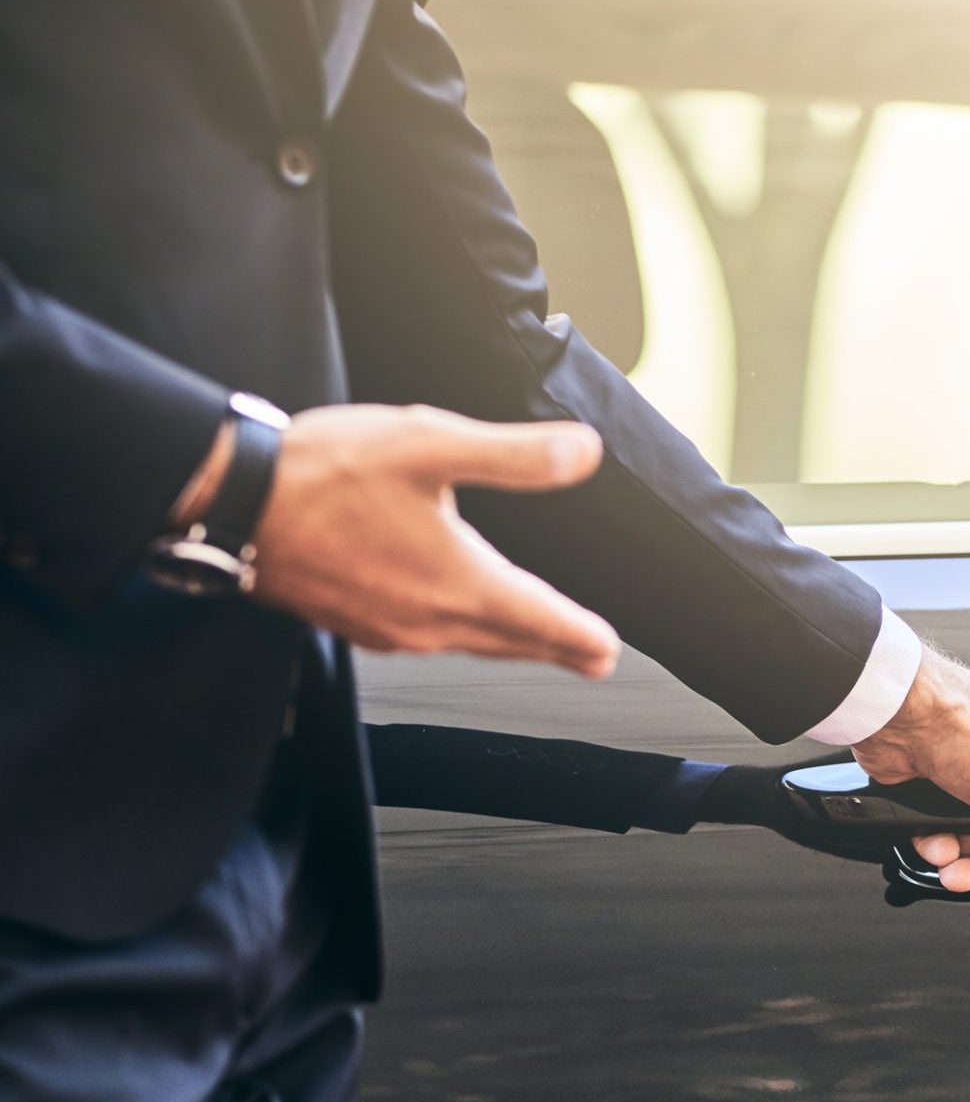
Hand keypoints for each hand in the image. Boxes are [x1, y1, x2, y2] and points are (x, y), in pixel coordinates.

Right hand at [214, 404, 620, 676]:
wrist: (229, 504)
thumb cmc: (323, 473)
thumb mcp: (429, 444)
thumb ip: (514, 456)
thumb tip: (584, 454)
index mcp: (459, 583)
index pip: (543, 622)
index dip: (582, 636)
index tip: (608, 652)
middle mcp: (429, 621)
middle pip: (511, 642)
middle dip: (557, 648)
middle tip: (592, 657)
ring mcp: (388, 629)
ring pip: (469, 643)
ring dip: (508, 641)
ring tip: (535, 639)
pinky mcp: (355, 622)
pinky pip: (425, 636)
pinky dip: (457, 632)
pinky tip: (452, 615)